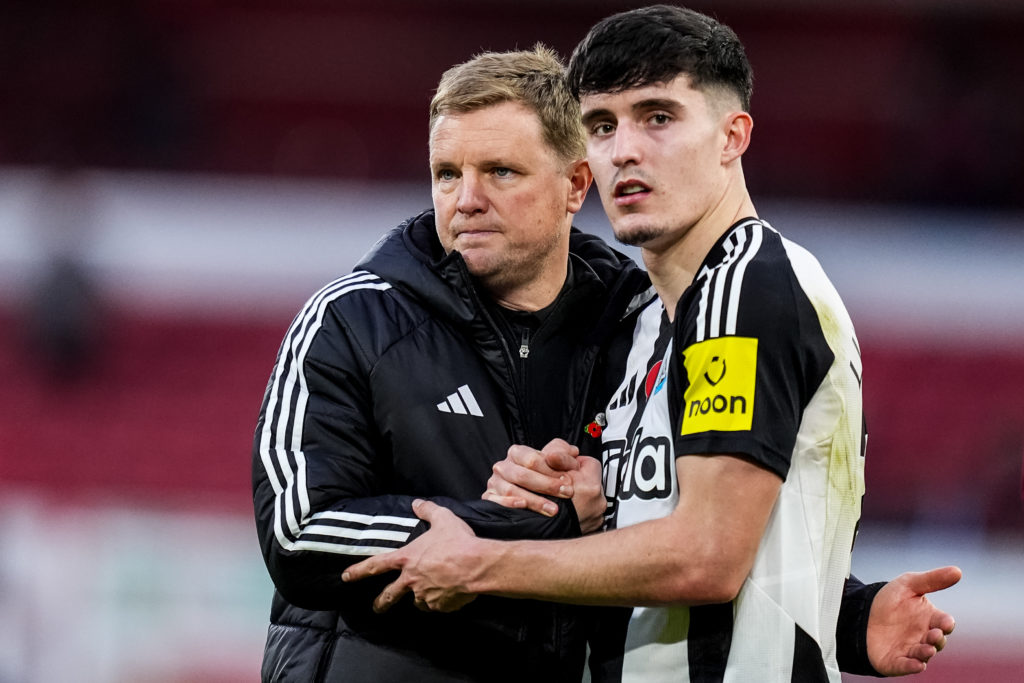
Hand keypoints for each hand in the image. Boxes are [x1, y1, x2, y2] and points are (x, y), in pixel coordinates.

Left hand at [342, 499, 482, 612]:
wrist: (476, 565)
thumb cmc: (457, 541)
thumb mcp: (443, 519)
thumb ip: (428, 510)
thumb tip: (417, 503)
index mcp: (407, 559)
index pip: (376, 565)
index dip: (359, 570)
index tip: (346, 577)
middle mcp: (411, 580)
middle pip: (389, 595)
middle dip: (381, 603)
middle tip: (376, 608)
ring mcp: (424, 596)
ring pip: (417, 601)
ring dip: (419, 598)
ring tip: (427, 595)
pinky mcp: (440, 606)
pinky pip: (437, 605)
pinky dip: (440, 602)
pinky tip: (448, 596)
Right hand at [483, 439, 605, 532]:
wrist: (541, 500)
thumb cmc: (550, 478)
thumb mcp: (560, 464)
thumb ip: (565, 455)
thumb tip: (571, 452)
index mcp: (517, 453)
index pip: (532, 459)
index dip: (551, 470)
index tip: (568, 481)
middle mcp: (503, 466)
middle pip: (522, 475)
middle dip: (546, 485)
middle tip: (566, 494)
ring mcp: (495, 483)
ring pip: (511, 490)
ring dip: (534, 500)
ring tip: (553, 509)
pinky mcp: (490, 499)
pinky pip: (496, 502)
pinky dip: (509, 504)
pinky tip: (524, 506)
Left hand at [866, 566, 961, 674]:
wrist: (861, 613)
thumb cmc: (889, 600)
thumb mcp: (909, 584)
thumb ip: (932, 579)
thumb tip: (958, 571)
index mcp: (930, 619)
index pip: (944, 623)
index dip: (946, 623)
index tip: (946, 622)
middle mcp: (923, 636)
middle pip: (937, 641)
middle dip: (937, 639)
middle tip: (934, 634)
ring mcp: (910, 650)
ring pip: (924, 655)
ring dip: (927, 653)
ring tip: (927, 649)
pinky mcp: (896, 661)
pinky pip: (906, 666)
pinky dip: (912, 667)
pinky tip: (917, 665)